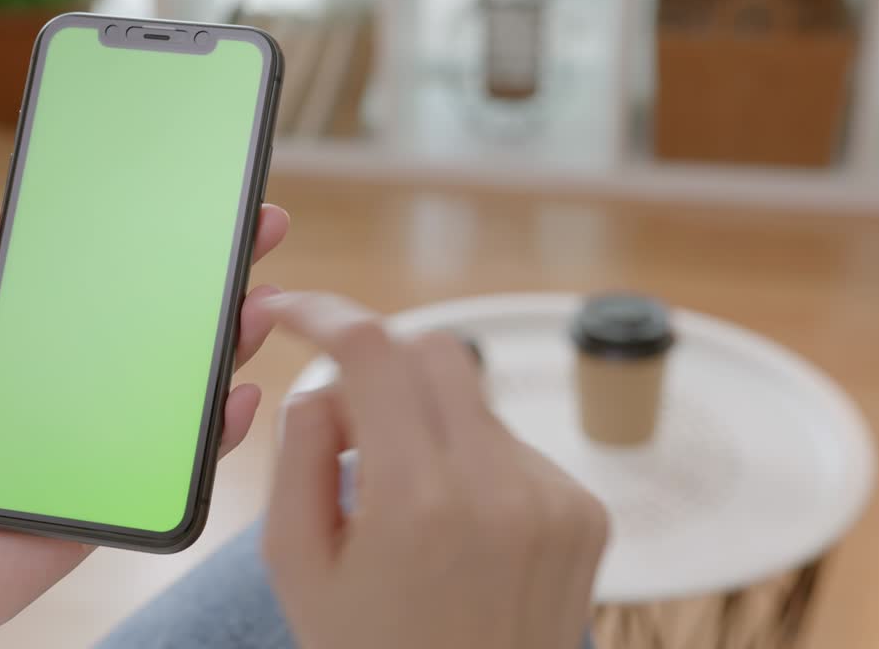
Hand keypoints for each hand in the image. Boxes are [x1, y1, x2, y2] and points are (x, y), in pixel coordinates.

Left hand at [0, 200, 289, 648]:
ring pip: (171, 387)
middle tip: (254, 231)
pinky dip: (213, 432)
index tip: (180, 201)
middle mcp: (63, 390)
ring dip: (224, 344)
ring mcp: (91, 442)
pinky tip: (236, 396)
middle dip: (204, 280)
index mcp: (15, 353)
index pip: (88, 284)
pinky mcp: (108, 493)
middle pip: (146, 326)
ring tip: (260, 302)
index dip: (136, 243)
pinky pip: (171, 460)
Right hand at [261, 292, 607, 648]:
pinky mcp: (584, 512)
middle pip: (433, 351)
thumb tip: (325, 384)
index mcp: (416, 503)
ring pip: (472, 398)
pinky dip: (471, 460)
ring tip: (404, 505)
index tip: (294, 311)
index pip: (373, 353)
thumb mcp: (296, 567)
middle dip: (379, 365)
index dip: (324, 314)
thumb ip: (298, 455)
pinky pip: (512, 444)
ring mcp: (553, 499)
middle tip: (348, 426)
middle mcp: (499, 489)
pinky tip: (455, 528)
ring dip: (426, 420)